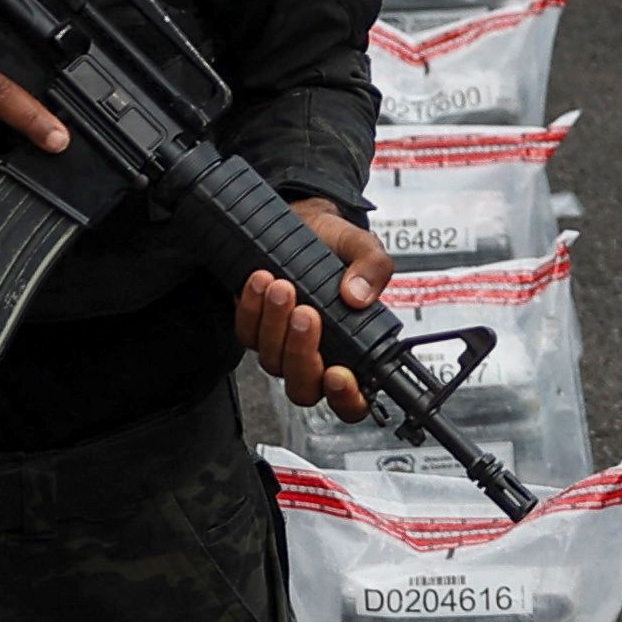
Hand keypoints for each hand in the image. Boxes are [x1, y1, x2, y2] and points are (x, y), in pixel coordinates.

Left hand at [241, 204, 391, 419]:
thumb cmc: (335, 244)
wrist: (304, 222)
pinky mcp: (254, 330)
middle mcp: (319, 355)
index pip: (353, 399)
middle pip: (305, 387)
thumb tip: (358, 296)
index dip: (347, 398)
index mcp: (354, 349)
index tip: (340, 374)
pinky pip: (247, 334)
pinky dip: (252, 310)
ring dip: (276, 325)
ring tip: (283, 286)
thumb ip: (374, 268)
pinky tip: (261, 282)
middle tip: (307, 314)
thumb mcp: (364, 247)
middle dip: (302, 353)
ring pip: (274, 361)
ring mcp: (284, 347)